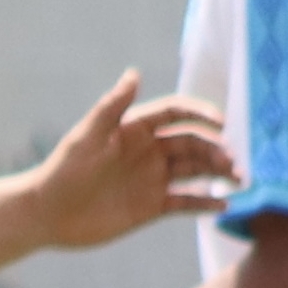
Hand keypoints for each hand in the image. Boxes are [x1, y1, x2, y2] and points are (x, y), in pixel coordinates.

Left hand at [24, 71, 237, 247]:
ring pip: (195, 171)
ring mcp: (153, 179)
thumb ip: (112, 107)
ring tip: (239, 179)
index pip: (176, 113)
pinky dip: (205, 203)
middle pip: (192, 143)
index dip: (200, 115)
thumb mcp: (88, 137)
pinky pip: (186, 202)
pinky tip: (224, 205)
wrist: (48, 214)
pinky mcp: (153, 206)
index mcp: (135, 128)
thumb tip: (134, 73)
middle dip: (215, 149)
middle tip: (233, 161)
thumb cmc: (63, 170)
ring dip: (218, 172)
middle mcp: (149, 150)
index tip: (221, 123)